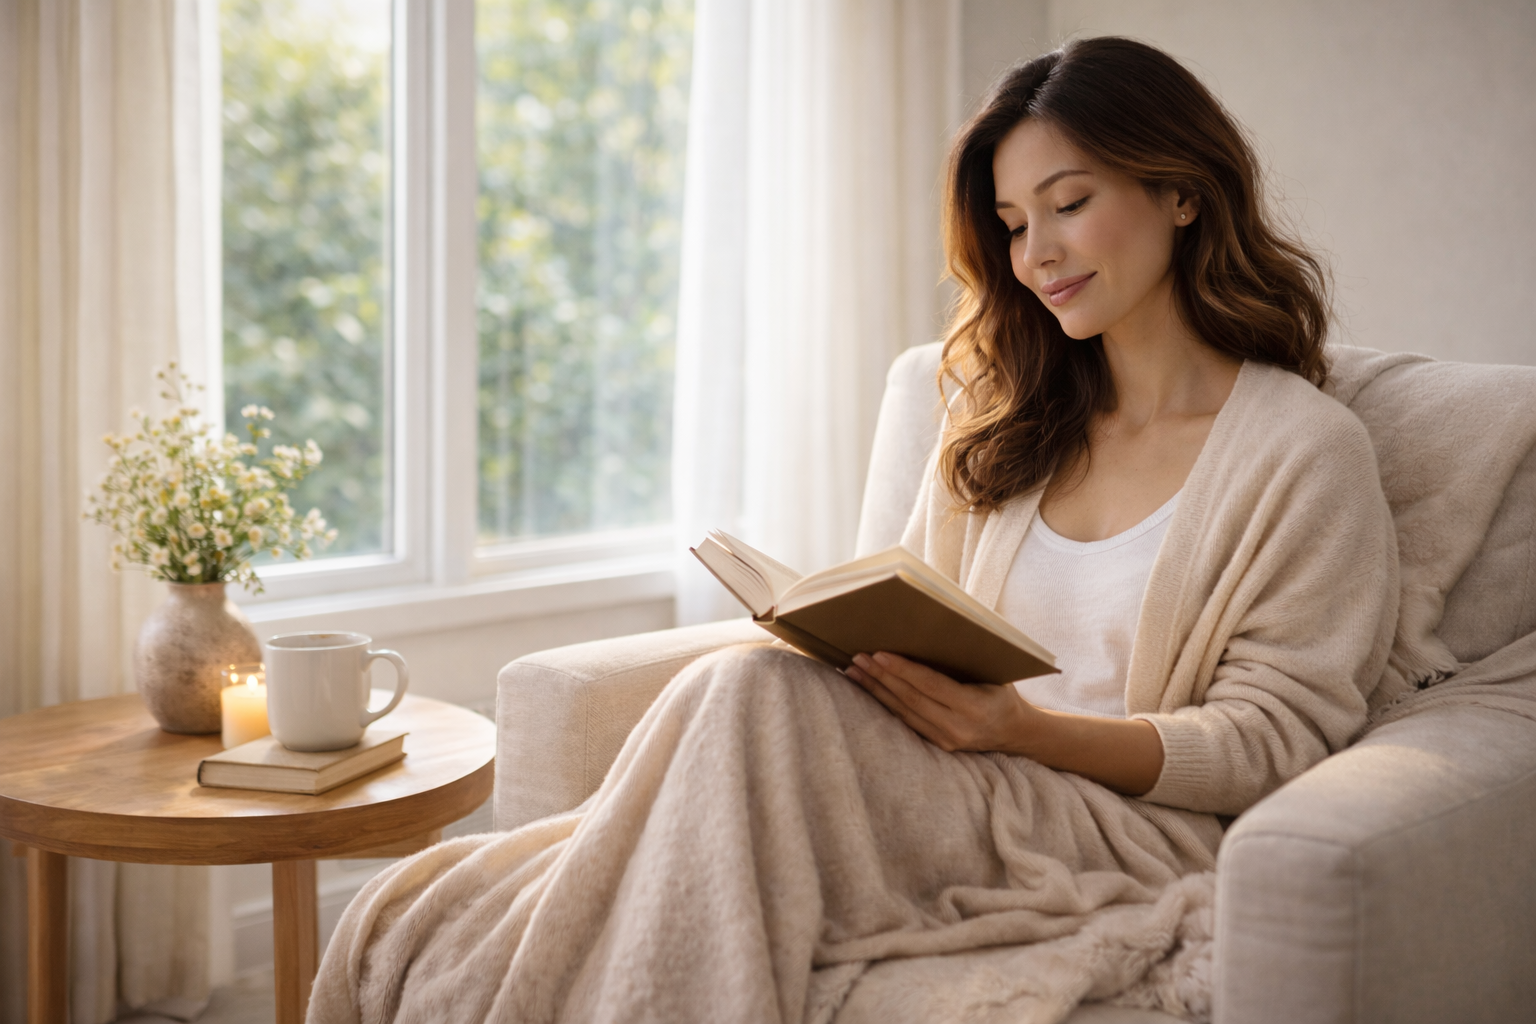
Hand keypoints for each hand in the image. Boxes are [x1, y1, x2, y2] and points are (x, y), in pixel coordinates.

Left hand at [844, 651, 1034, 753]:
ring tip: (854, 671)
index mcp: (975, 707)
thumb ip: (964, 658)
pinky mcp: (937, 745)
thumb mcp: (993, 672)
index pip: (931, 685)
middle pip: (911, 699)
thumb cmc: (1002, 692)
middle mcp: (959, 727)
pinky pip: (906, 721)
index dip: (903, 670)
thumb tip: (932, 629)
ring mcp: (947, 740)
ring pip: (903, 712)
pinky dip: (885, 703)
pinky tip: (869, 688)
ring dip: (876, 690)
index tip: (879, 654)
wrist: (1014, 731)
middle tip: (858, 658)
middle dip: (881, 677)